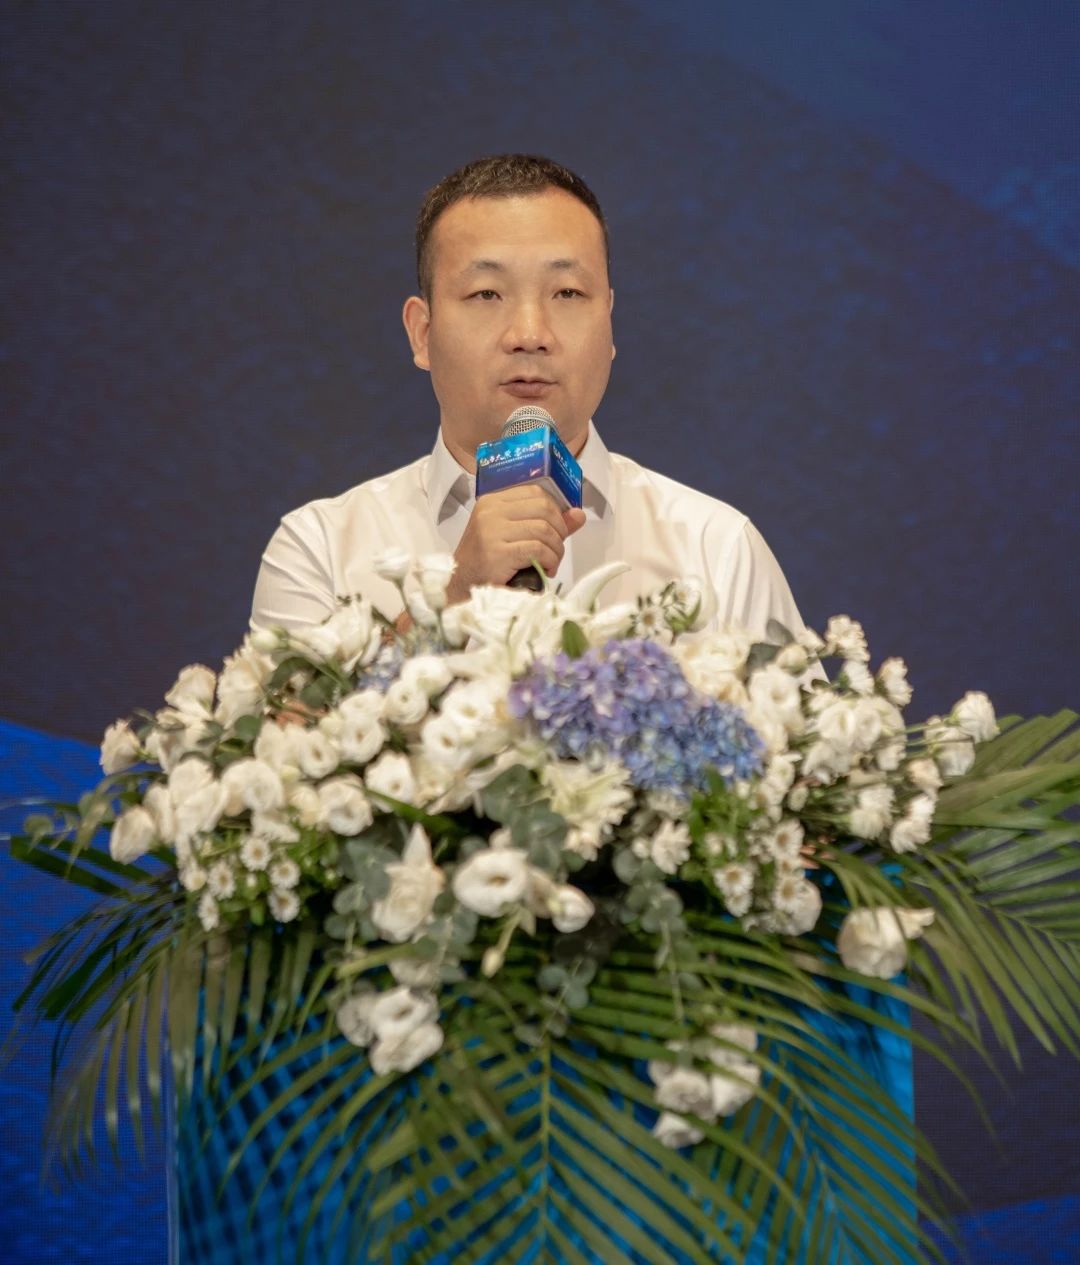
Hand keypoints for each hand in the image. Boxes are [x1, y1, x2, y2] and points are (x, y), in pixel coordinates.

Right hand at [446, 485, 586, 604]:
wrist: (459, 587)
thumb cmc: (486, 563)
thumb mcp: (513, 536)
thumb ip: (546, 523)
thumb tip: (579, 514)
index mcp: (492, 500)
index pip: (536, 492)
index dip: (555, 511)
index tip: (556, 531)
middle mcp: (490, 510)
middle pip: (544, 508)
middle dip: (559, 532)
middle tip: (555, 550)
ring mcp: (492, 531)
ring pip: (544, 530)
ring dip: (556, 550)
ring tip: (550, 563)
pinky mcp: (497, 552)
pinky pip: (537, 549)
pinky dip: (549, 561)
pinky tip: (544, 570)